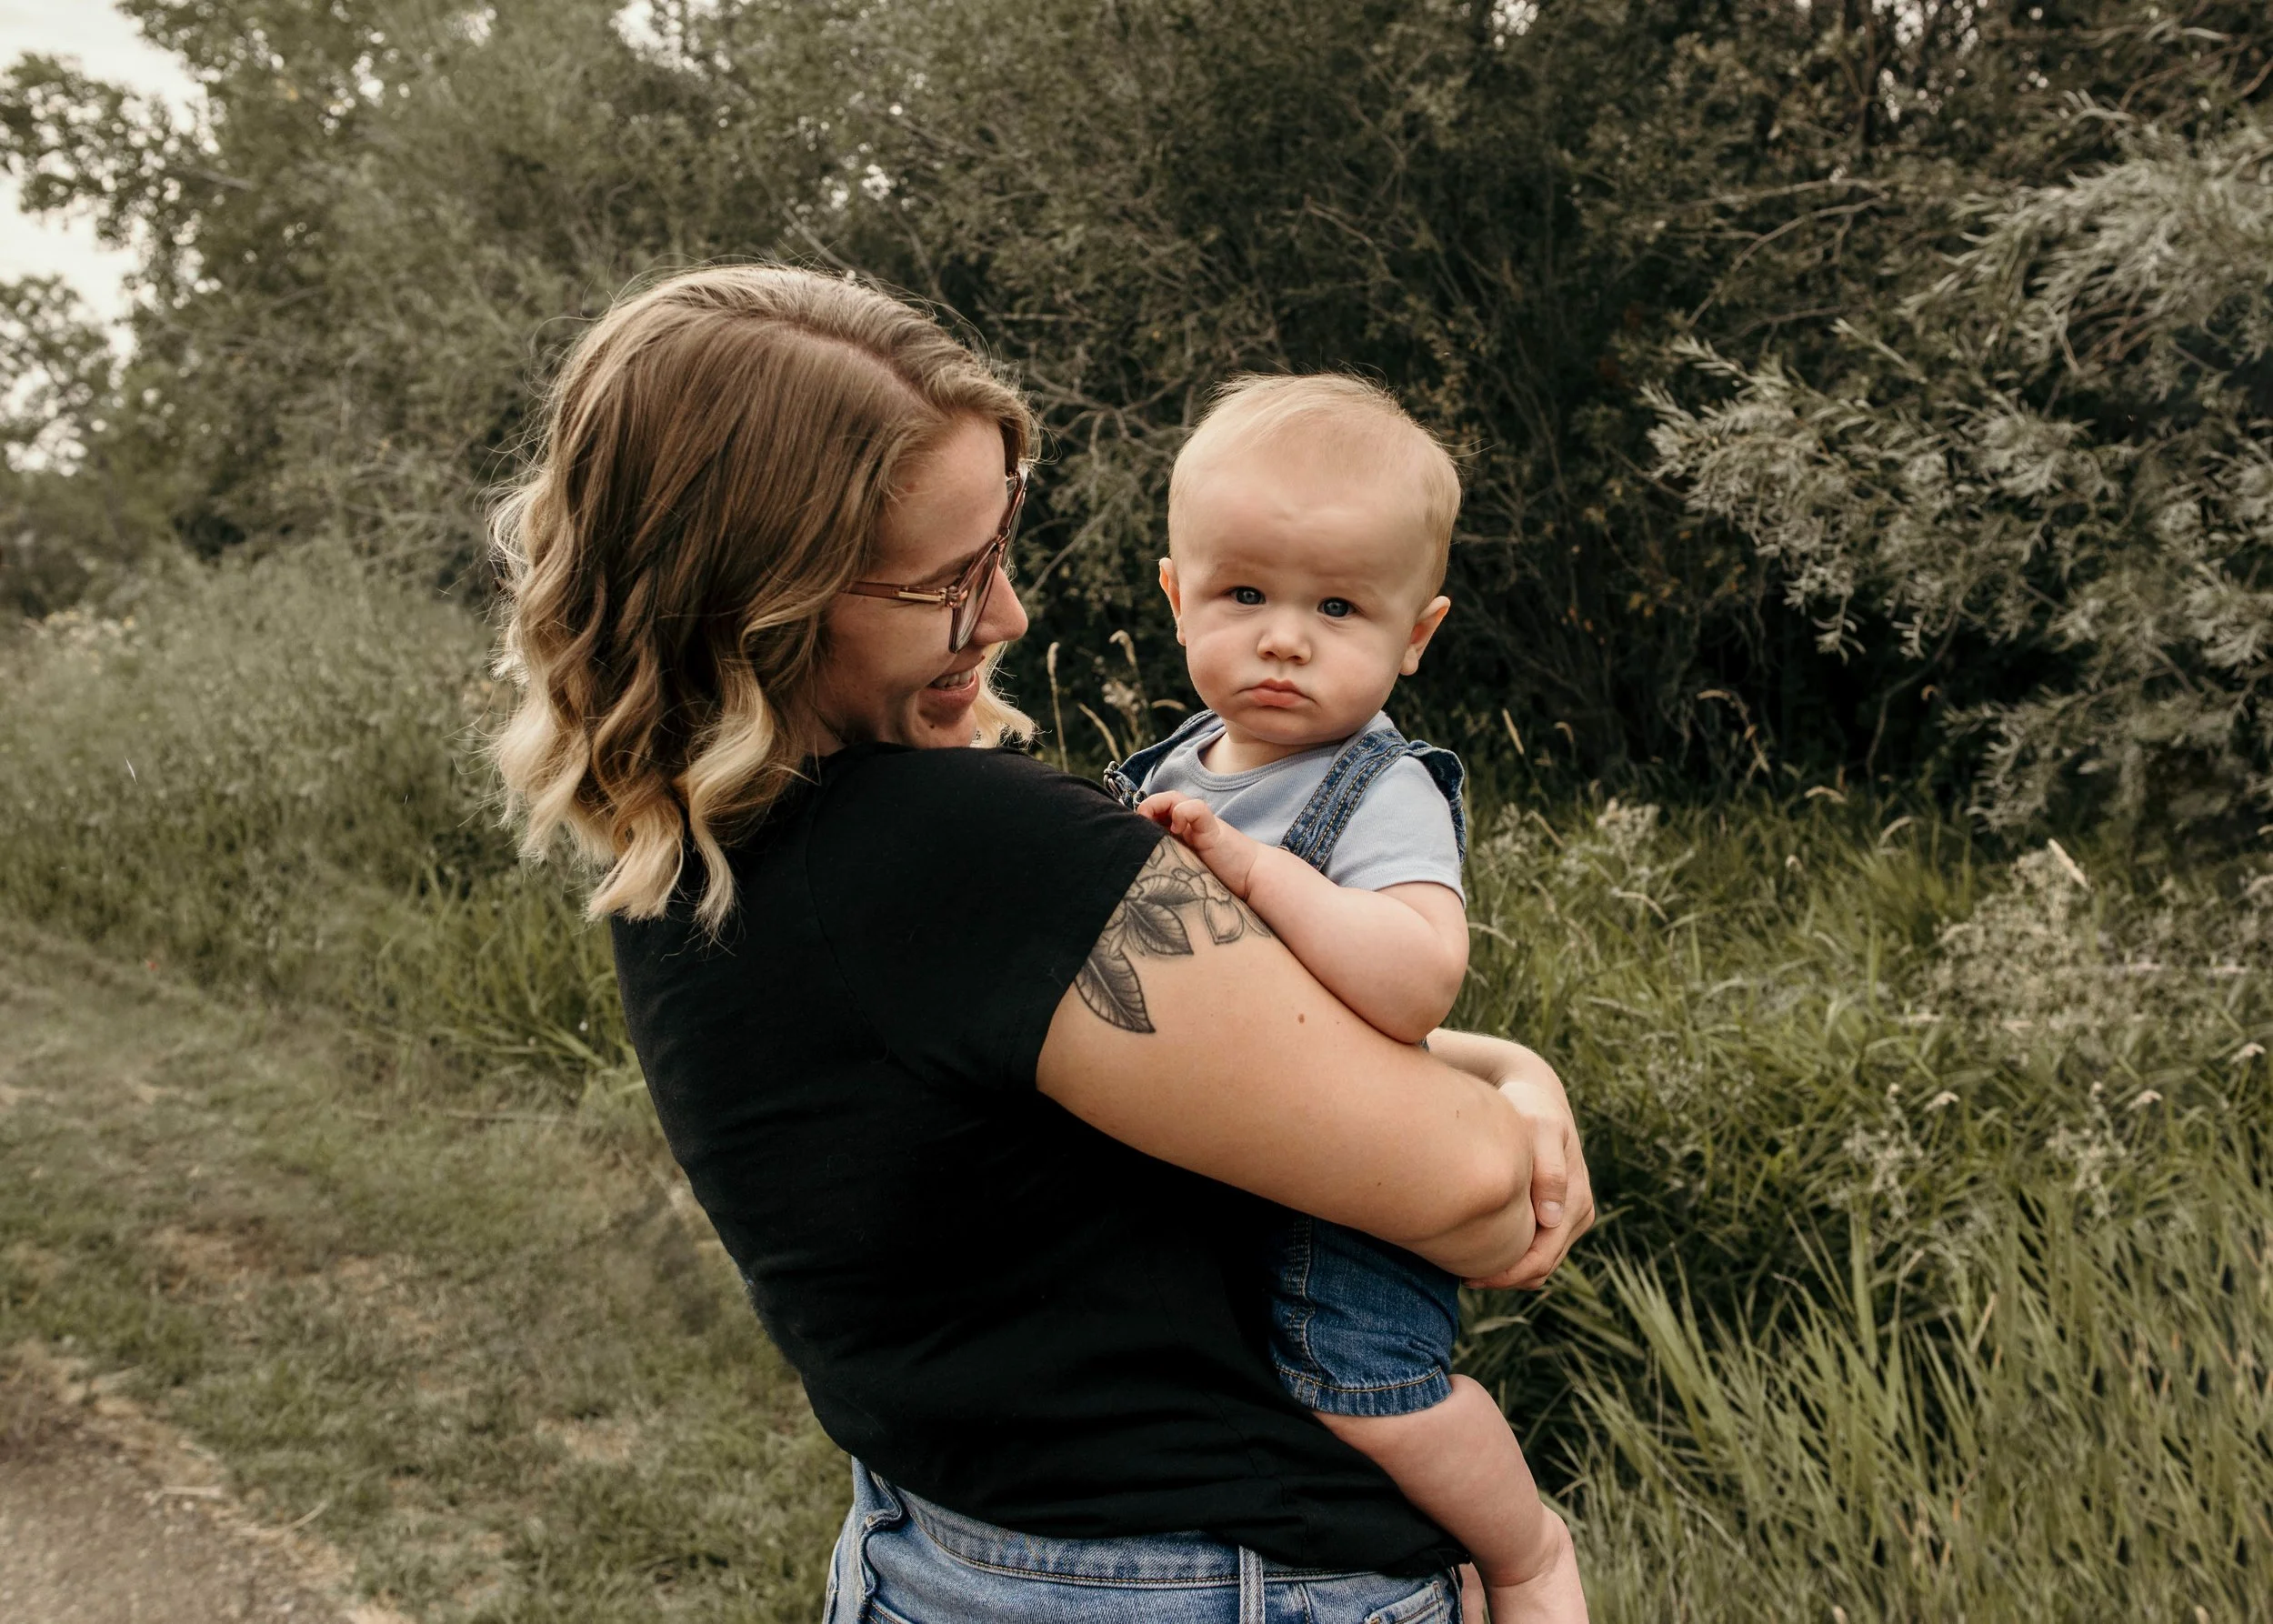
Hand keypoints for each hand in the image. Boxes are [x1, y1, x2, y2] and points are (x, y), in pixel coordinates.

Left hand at [1136, 790, 1264, 895]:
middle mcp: (1190, 825)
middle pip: (1163, 801)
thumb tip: (1137, 875)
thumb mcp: (1185, 868)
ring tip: (1146, 817)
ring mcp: (1202, 824)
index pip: (1157, 812)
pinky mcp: (1213, 829)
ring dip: (1157, 804)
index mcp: (1182, 833)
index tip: (1130, 830)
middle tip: (1134, 823)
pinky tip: (1177, 829)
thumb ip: (1167, 862)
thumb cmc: (1220, 877)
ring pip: (1175, 798)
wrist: (1252, 878)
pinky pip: (1196, 809)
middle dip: (1145, 808)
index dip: (1142, 816)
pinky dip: (1183, 812)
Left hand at [1427, 1036, 1593, 1290]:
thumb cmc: (1532, 1109)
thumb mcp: (1540, 1129)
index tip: (1468, 1274)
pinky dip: (1510, 1258)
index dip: (1507, 1273)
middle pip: (1541, 1268)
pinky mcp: (1554, 1214)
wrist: (1535, 1095)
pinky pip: (1535, 1249)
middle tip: (1460, 1277)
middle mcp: (1577, 1214)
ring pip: (1538, 1264)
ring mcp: (1568, 1217)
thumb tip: (1553, 1218)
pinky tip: (1477, 1249)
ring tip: (1463, 1268)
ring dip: (1506, 1272)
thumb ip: (1549, 1170)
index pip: (1542, 1257)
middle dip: (1503, 1277)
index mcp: (1576, 1201)